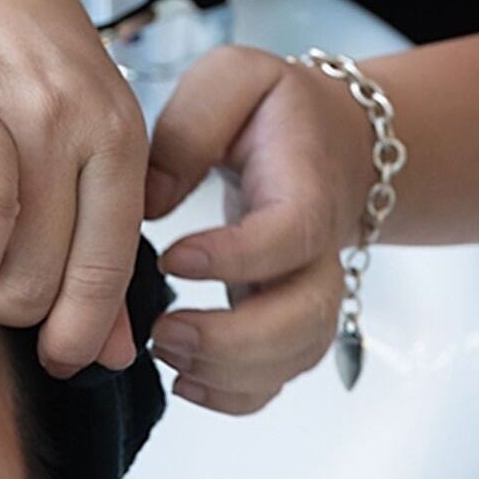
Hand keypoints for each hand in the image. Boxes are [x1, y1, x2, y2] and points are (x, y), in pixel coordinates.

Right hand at [0, 0, 146, 379]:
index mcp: (118, 145)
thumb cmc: (46, 92)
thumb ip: (108, 256)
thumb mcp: (101, 160)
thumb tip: (116, 356)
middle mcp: (64, 121)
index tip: (58, 361)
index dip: (79, 330)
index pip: (105, 266)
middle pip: (39, 259)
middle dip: (14, 303)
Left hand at [140, 45, 378, 414]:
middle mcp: (320, 252)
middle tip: (163, 332)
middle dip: (233, 340)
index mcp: (309, 187)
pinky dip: (234, 397)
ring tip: (165, 353)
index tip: (172, 257)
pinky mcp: (288, 324)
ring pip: (295, 358)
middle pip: (306, 317)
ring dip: (229, 373)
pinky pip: (277, 380)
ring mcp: (309, 295)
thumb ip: (192, 128)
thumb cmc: (273, 112)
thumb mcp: (234, 82)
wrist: (328, 142)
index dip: (236, 257)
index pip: (289, 235)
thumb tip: (150, 199)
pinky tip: (184, 382)